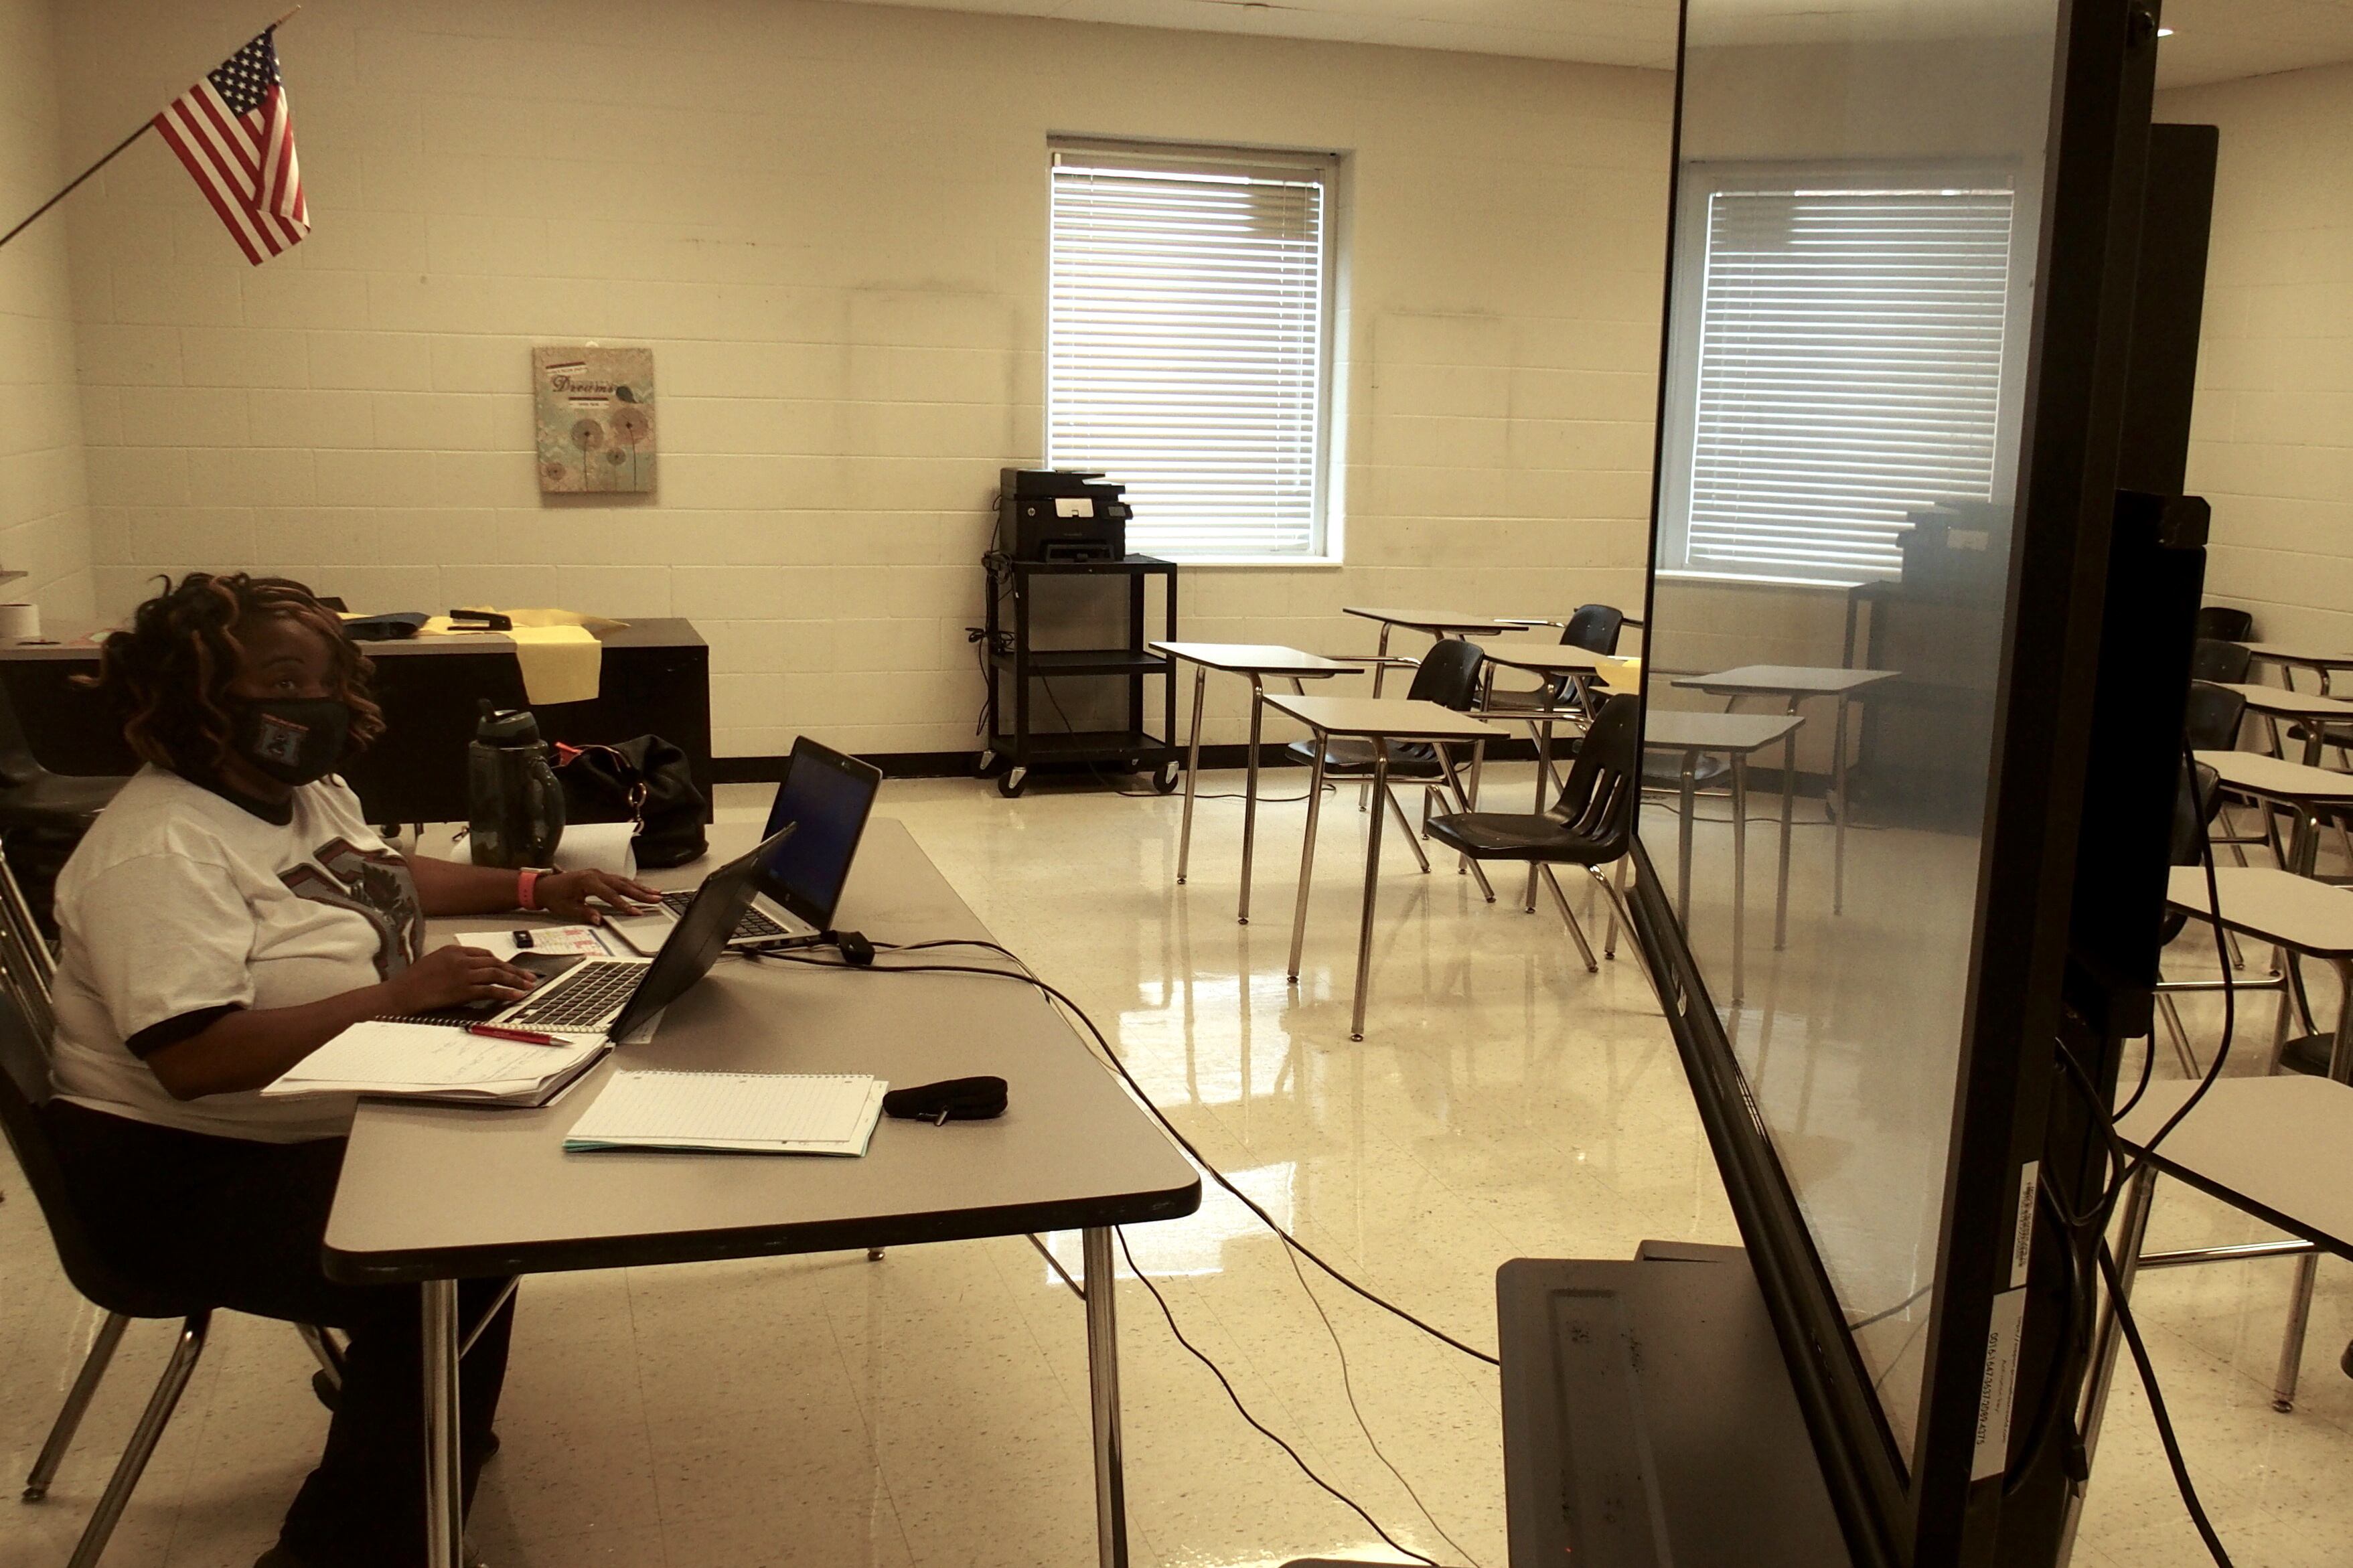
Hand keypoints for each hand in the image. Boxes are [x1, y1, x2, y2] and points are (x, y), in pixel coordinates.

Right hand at [388, 945, 540, 1011]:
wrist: (401, 994)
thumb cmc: (413, 981)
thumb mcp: (433, 962)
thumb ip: (453, 962)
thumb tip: (470, 971)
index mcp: (454, 950)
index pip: (484, 954)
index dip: (500, 962)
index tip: (510, 969)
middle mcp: (461, 959)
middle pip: (495, 962)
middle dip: (514, 970)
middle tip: (529, 976)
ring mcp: (463, 973)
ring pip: (497, 974)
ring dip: (516, 980)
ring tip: (528, 985)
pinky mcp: (464, 989)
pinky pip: (491, 989)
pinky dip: (506, 992)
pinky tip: (516, 995)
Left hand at [533, 868, 662, 923]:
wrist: (543, 886)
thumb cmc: (553, 896)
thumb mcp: (567, 908)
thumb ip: (585, 913)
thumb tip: (599, 920)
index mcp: (587, 882)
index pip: (611, 895)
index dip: (625, 905)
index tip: (636, 912)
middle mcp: (595, 875)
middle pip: (622, 885)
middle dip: (641, 893)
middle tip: (656, 899)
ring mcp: (598, 874)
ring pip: (623, 880)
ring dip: (640, 887)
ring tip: (656, 893)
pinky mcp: (598, 876)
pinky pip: (618, 879)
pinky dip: (631, 884)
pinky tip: (641, 888)